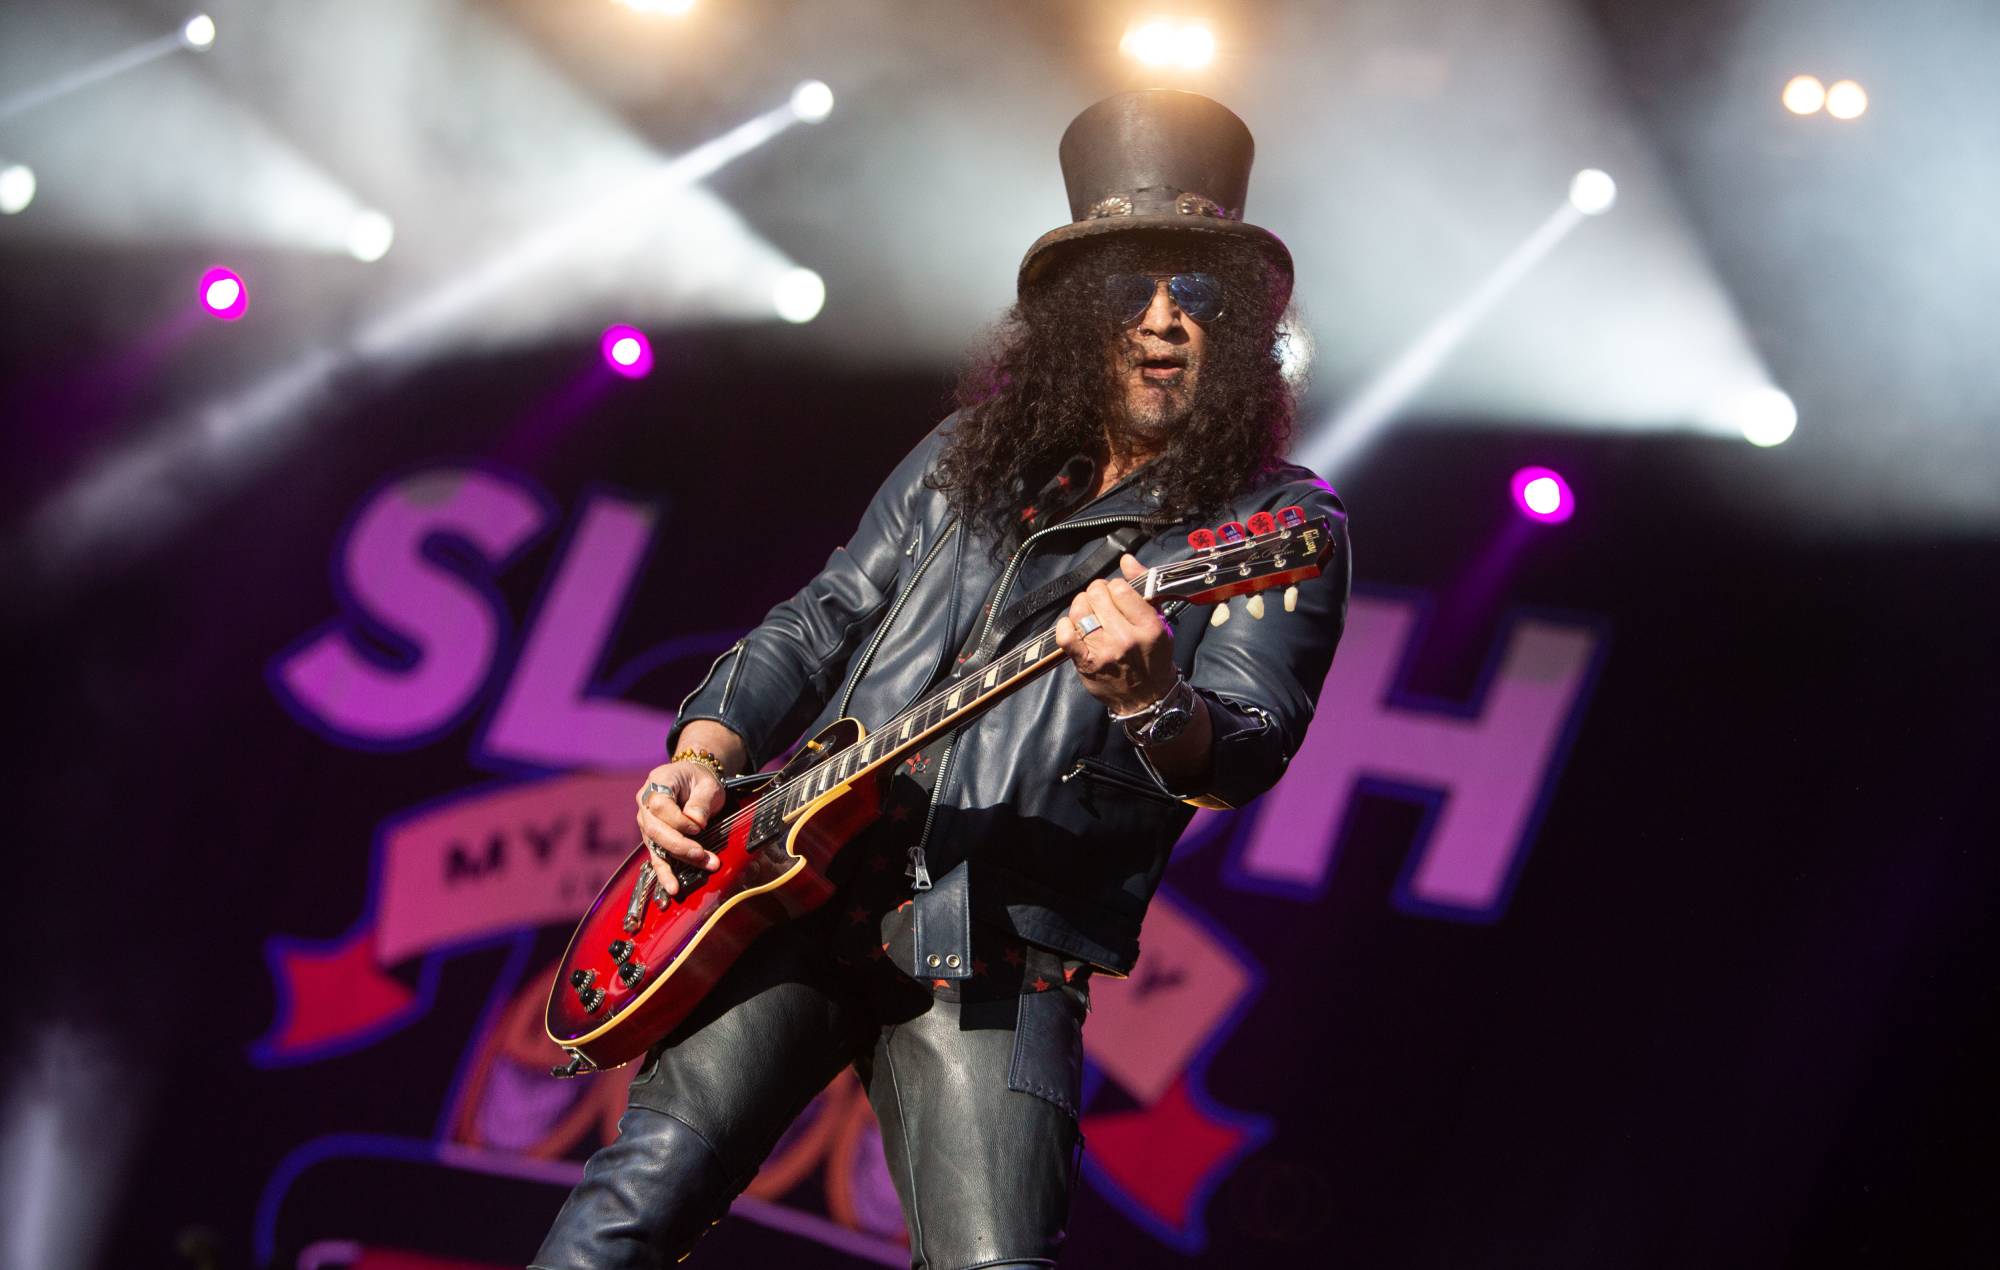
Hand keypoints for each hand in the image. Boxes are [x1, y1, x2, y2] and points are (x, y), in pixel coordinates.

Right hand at [635, 760, 725, 894]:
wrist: (694, 781)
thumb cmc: (701, 781)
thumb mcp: (708, 785)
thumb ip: (701, 802)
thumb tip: (696, 823)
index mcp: (658, 782)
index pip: (660, 805)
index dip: (679, 820)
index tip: (699, 827)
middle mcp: (645, 802)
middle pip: (654, 828)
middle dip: (679, 845)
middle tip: (702, 855)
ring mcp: (646, 821)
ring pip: (655, 845)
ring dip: (676, 861)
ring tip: (691, 876)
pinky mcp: (652, 838)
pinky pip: (656, 856)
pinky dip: (664, 873)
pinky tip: (672, 888)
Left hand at [1052, 553, 1177, 714]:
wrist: (1147, 698)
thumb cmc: (1153, 659)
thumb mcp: (1159, 622)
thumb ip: (1143, 587)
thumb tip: (1126, 559)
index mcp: (1148, 625)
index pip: (1120, 587)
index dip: (1115, 587)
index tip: (1116, 596)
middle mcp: (1126, 637)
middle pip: (1098, 595)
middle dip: (1097, 594)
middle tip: (1102, 604)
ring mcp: (1104, 650)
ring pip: (1080, 610)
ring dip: (1082, 607)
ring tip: (1090, 615)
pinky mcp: (1085, 662)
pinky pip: (1065, 635)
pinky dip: (1064, 626)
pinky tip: (1072, 626)